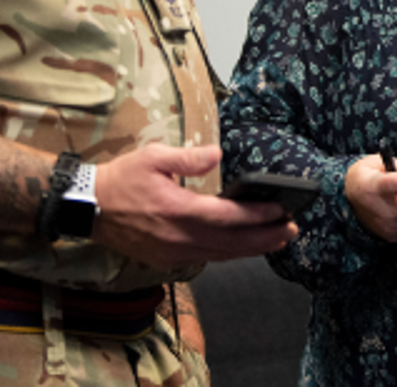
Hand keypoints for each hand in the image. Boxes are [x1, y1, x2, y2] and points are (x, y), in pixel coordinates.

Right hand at [93, 144, 296, 269]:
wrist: (88, 208)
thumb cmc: (122, 179)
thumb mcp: (153, 157)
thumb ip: (187, 158)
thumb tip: (217, 155)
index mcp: (177, 210)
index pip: (226, 217)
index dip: (256, 216)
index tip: (281, 210)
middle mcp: (177, 237)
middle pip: (230, 243)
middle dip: (265, 237)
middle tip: (293, 230)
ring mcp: (171, 252)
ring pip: (220, 254)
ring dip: (252, 249)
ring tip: (278, 239)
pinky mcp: (166, 258)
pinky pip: (205, 258)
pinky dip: (229, 253)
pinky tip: (245, 246)